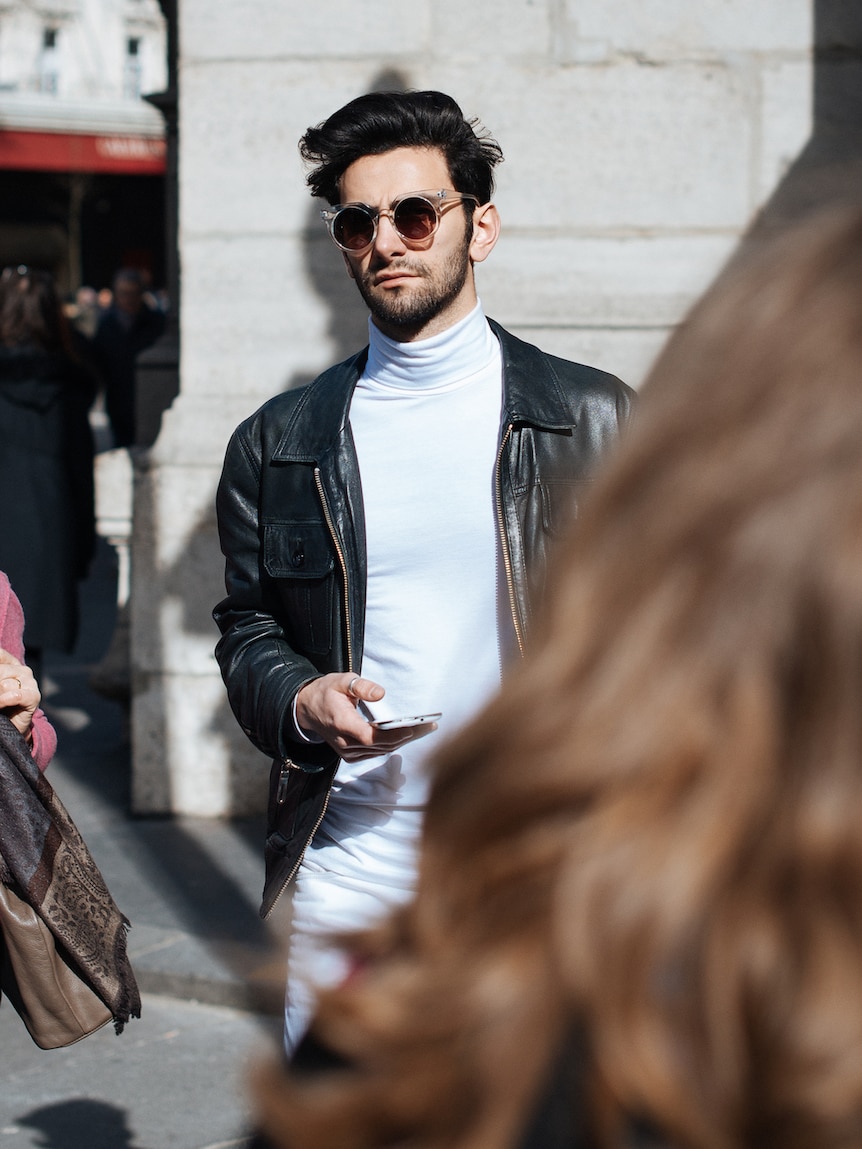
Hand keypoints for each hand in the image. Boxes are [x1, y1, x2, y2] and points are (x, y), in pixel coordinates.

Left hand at [0, 647, 40, 741]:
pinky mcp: (34, 696)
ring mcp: (30, 682)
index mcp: (10, 663)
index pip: (0, 654)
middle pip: (0, 671)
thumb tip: (1, 683)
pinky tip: (2, 705)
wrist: (10, 727)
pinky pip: (16, 695)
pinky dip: (5, 701)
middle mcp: (22, 670)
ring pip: (4, 684)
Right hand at [295, 673, 437, 762]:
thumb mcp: (340, 681)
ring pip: (381, 751)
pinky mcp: (351, 755)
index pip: (371, 737)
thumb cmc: (325, 693)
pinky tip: (407, 734)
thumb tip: (381, 693)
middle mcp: (345, 742)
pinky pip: (376, 753)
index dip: (392, 735)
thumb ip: (360, 686)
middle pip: (381, 745)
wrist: (306, 709)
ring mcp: (348, 751)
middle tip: (429, 726)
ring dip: (403, 741)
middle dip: (406, 736)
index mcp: (342, 724)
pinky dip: (392, 744)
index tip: (411, 729)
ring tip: (424, 729)